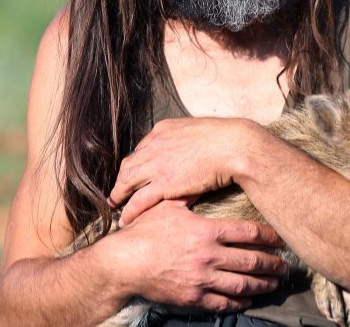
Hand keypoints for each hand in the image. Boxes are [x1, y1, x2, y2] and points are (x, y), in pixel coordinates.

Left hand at [109, 117, 271, 224]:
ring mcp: (158, 164)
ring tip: (114, 206)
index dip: (136, 163)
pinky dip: (130, 210)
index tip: (134, 174)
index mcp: (163, 129)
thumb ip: (186, 140)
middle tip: (116, 192)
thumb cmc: (226, 140)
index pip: (141, 149)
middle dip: (121, 180)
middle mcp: (155, 145)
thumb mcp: (199, 131)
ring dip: (119, 195)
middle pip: (129, 165)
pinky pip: (139, 200)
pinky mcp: (164, 183)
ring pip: (127, 181)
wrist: (235, 146)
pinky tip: (126, 219)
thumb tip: (189, 148)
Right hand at [110, 201, 287, 311]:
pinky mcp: (194, 297)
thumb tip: (197, 179)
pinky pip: (224, 303)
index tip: (279, 238)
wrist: (124, 263)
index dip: (268, 236)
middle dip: (272, 263)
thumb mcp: (168, 207)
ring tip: (274, 283)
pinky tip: (248, 300)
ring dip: (262, 284)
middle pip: (251, 260)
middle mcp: (210, 255)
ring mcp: (203, 279)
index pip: (248, 233)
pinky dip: (240, 302)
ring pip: (242, 284)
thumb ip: (188, 196)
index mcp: (207, 231)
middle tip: (285, 265)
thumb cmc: (145, 232)